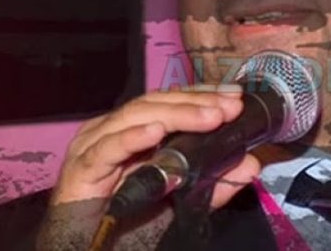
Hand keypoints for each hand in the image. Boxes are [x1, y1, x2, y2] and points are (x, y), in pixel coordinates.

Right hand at [37, 86, 261, 249]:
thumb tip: (251, 164)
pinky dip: (132, 138)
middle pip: (155, 103)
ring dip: (177, 114)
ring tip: (209, 117)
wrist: (84, 250)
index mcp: (132, 130)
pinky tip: (156, 132)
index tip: (235, 95)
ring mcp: (92, 146)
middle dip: (196, 102)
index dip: (202, 94)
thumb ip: (213, 185)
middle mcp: (110, 130)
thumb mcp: (179, 202)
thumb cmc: (125, 224)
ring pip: (135, 116)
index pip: (169, 102)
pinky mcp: (80, 170)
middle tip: (230, 106)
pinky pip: (107, 148)